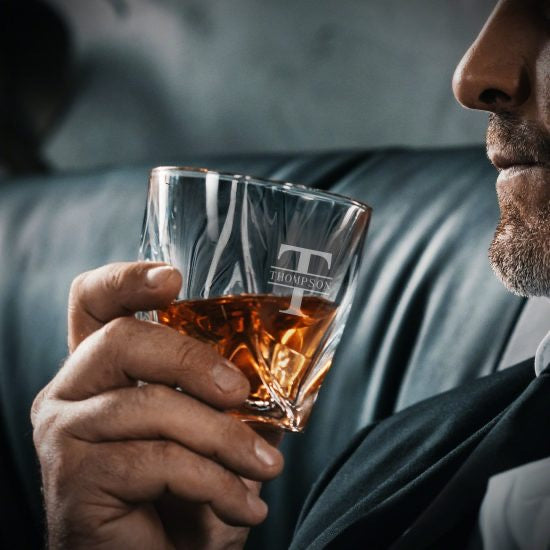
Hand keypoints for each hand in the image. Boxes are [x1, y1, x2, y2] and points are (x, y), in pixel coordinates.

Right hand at [31, 262, 283, 549]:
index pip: (93, 302)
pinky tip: (243, 508)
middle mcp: (69, 392)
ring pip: (150, 405)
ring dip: (223, 439)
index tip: (174, 278)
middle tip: (240, 393)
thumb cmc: (180, 496)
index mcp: (99, 371)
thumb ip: (226, 394)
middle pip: (122, 339)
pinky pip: (158, 460)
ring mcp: (64, 434)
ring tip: (265, 469)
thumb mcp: (208, 432)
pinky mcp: (73, 479)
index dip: (126, 279)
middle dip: (192, 359)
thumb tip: (279, 368)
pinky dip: (214, 482)